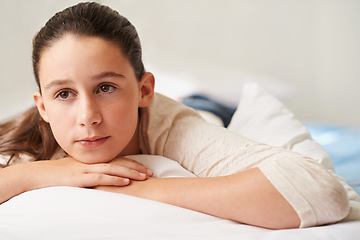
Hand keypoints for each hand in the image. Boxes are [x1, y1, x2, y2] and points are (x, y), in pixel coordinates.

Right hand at [19, 156, 152, 190]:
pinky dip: (114, 179)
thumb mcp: (77, 172)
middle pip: (119, 163)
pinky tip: (125, 182)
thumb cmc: (58, 176)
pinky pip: (101, 177)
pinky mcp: (80, 177)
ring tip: (144, 177)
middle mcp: (93, 163)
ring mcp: (87, 169)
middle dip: (136, 168)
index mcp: (93, 161)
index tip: (145, 169)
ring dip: (130, 172)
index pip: (117, 160)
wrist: (38, 175)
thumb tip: (103, 180)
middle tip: (151, 173)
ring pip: (114, 169)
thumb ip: (90, 174)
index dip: (132, 164)